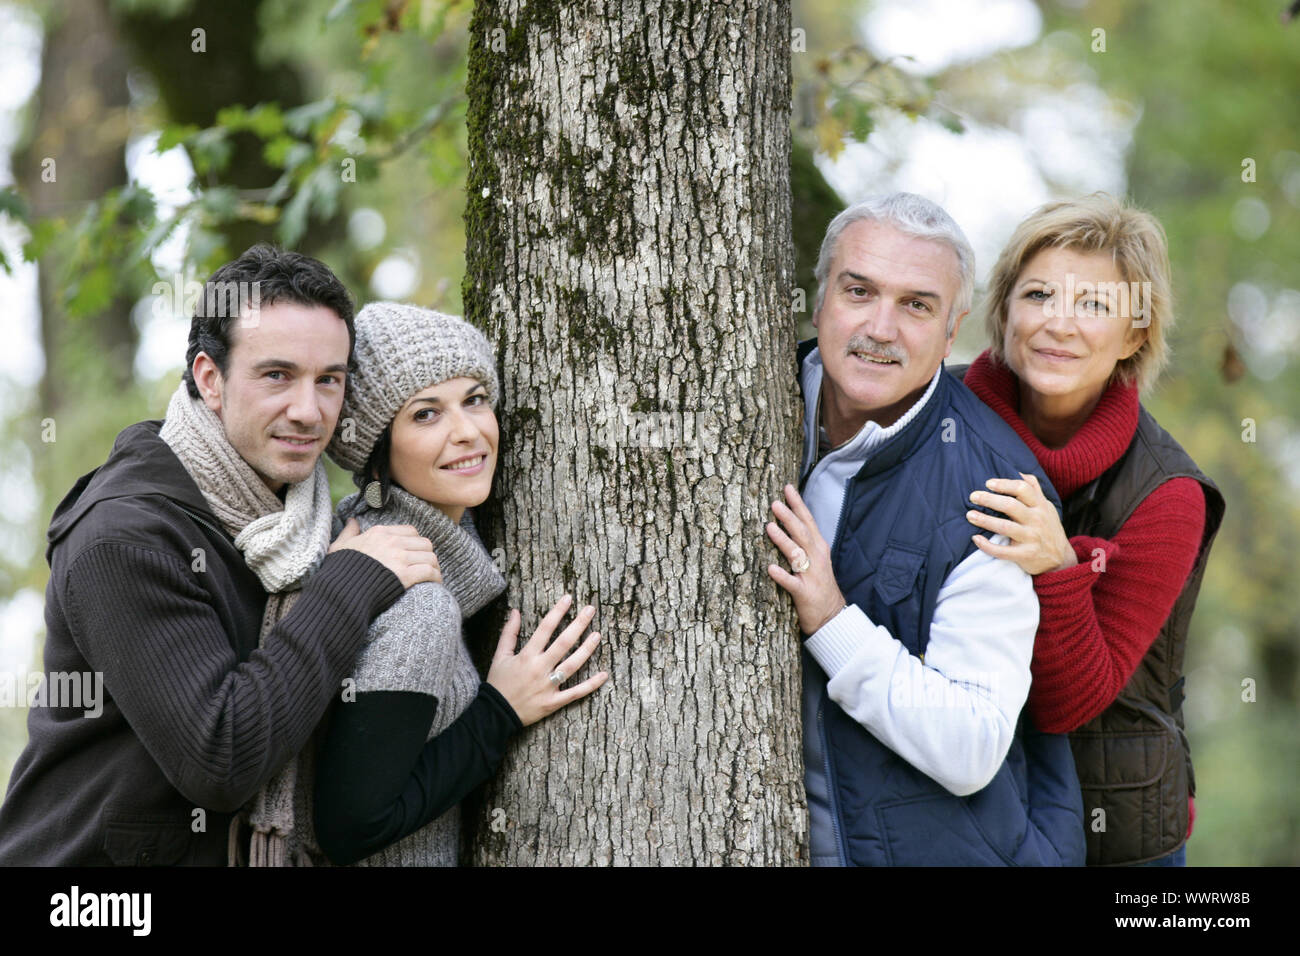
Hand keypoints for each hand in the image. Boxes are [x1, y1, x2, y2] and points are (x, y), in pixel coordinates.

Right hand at [329, 517, 441, 587]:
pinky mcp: (405, 575)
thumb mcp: (339, 547)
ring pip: (430, 556)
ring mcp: (399, 558)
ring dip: (433, 566)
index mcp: (380, 533)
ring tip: (432, 575)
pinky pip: (429, 571)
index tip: (414, 553)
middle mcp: (392, 542)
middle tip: (425, 565)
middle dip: (426, 554)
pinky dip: (435, 576)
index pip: (410, 531)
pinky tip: (435, 582)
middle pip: (424, 543)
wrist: (340, 591)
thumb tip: (352, 520)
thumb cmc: (339, 570)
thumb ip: (348, 533)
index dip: (415, 543)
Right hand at [486, 594, 608, 725]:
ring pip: (572, 665)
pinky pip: (576, 692)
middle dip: (578, 624)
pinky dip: (591, 685)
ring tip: (597, 635)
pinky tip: (604, 674)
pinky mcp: (553, 702)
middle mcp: (539, 668)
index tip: (568, 598)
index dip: (557, 612)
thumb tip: (515, 611)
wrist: (495, 714)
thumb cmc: (498, 683)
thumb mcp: (499, 656)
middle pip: (563, 643)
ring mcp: (548, 686)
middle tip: (590, 610)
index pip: (545, 629)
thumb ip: (509, 633)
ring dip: (587, 649)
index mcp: (526, 656)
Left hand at [765, 484, 846, 634]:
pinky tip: (770, 568)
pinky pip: (791, 583)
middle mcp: (816, 558)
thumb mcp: (815, 559)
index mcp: (818, 548)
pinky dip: (782, 576)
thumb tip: (786, 519)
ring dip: (783, 540)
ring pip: (796, 554)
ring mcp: (810, 575)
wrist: (832, 615)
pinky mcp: (804, 593)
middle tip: (775, 503)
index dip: (798, 504)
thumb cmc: (819, 584)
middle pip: (802, 533)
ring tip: (769, 527)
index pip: (808, 521)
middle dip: (789, 518)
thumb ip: (803, 541)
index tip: (787, 488)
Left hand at [967, 472, 1076, 574]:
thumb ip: (1034, 490)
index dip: (1004, 484)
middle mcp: (1037, 520)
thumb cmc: (1048, 528)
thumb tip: (1019, 472)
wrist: (1060, 559)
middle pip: (1010, 506)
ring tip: (970, 515)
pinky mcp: (1026, 555)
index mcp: (1040, 506)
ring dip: (984, 520)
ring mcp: (1032, 538)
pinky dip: (987, 545)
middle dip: (989, 499)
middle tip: (973, 497)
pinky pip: (1003, 551)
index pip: (1023, 489)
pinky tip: (975, 538)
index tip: (988, 483)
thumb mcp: (1046, 507)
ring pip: (1004, 526)